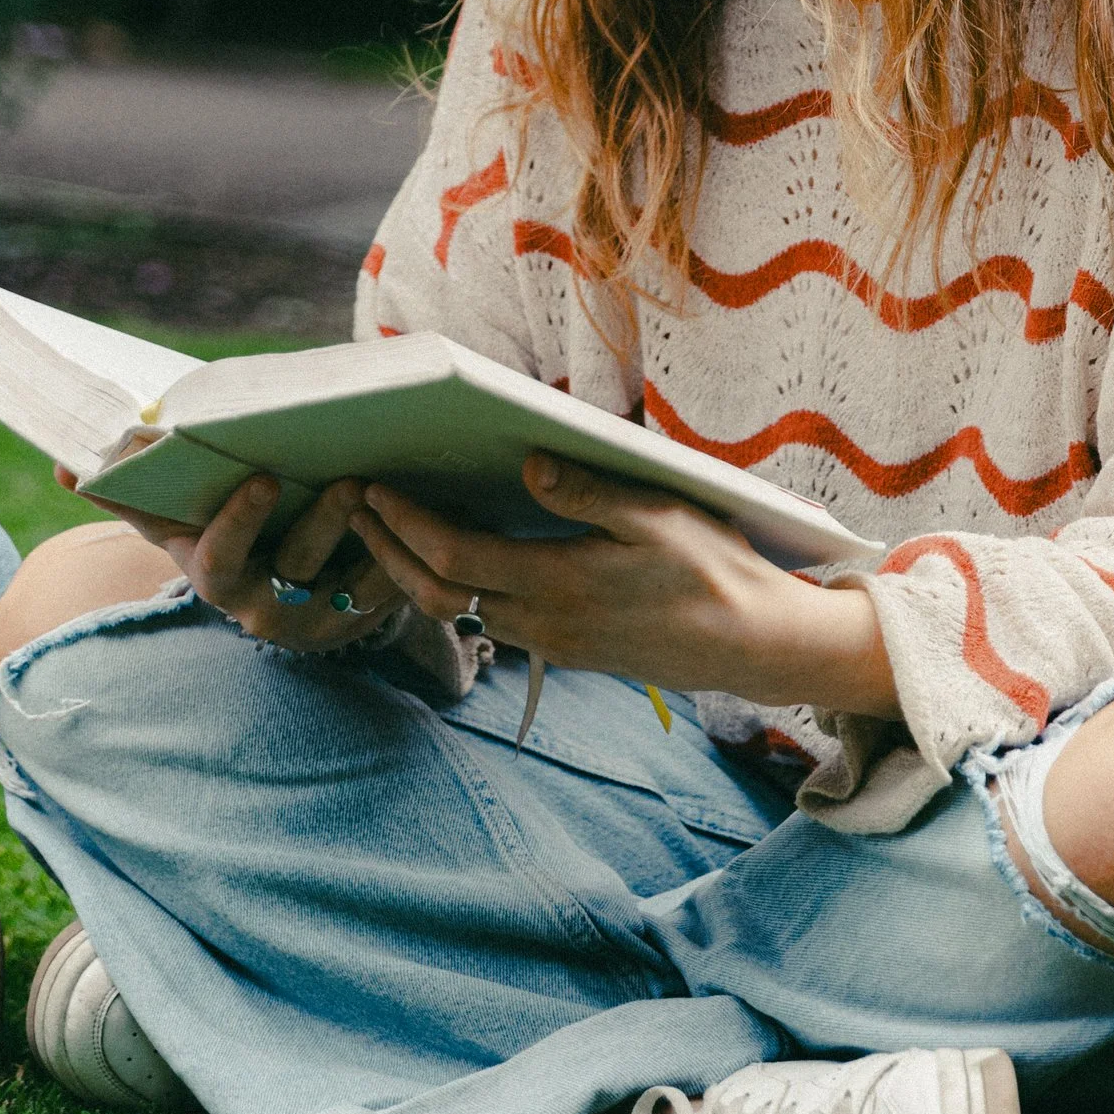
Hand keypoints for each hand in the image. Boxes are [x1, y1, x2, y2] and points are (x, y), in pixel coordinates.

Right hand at [81, 470, 408, 655]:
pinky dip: (409, 556)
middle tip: (348, 478)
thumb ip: (128, 495)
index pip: (220, 562)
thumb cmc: (223, 538)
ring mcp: (320, 618)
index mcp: (217, 578)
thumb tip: (65, 469)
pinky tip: (422, 514)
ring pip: (353, 580)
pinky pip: (396, 592)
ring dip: (374, 538)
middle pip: (297, 567)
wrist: (280, 589)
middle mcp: (267, 607)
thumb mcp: (175, 521)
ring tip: (388, 488)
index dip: (239, 525)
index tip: (262, 478)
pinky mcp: (368, 618)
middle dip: (322, 524)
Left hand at [355, 456, 898, 717]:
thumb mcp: (658, 516)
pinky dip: (456, 588)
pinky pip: (493, 620)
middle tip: (356, 506)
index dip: (406, 523)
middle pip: (439, 592)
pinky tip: (455, 558)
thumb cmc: (715, 571)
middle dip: (389, 550)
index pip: (454, 555)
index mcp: (557, 585)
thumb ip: (587, 494)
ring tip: (389, 529)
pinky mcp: (570, 648)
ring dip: (416, 571)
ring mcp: (555, 641)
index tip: (373, 488)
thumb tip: (528, 465)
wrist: (757, 647)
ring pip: (462, 611)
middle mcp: (543, 622)